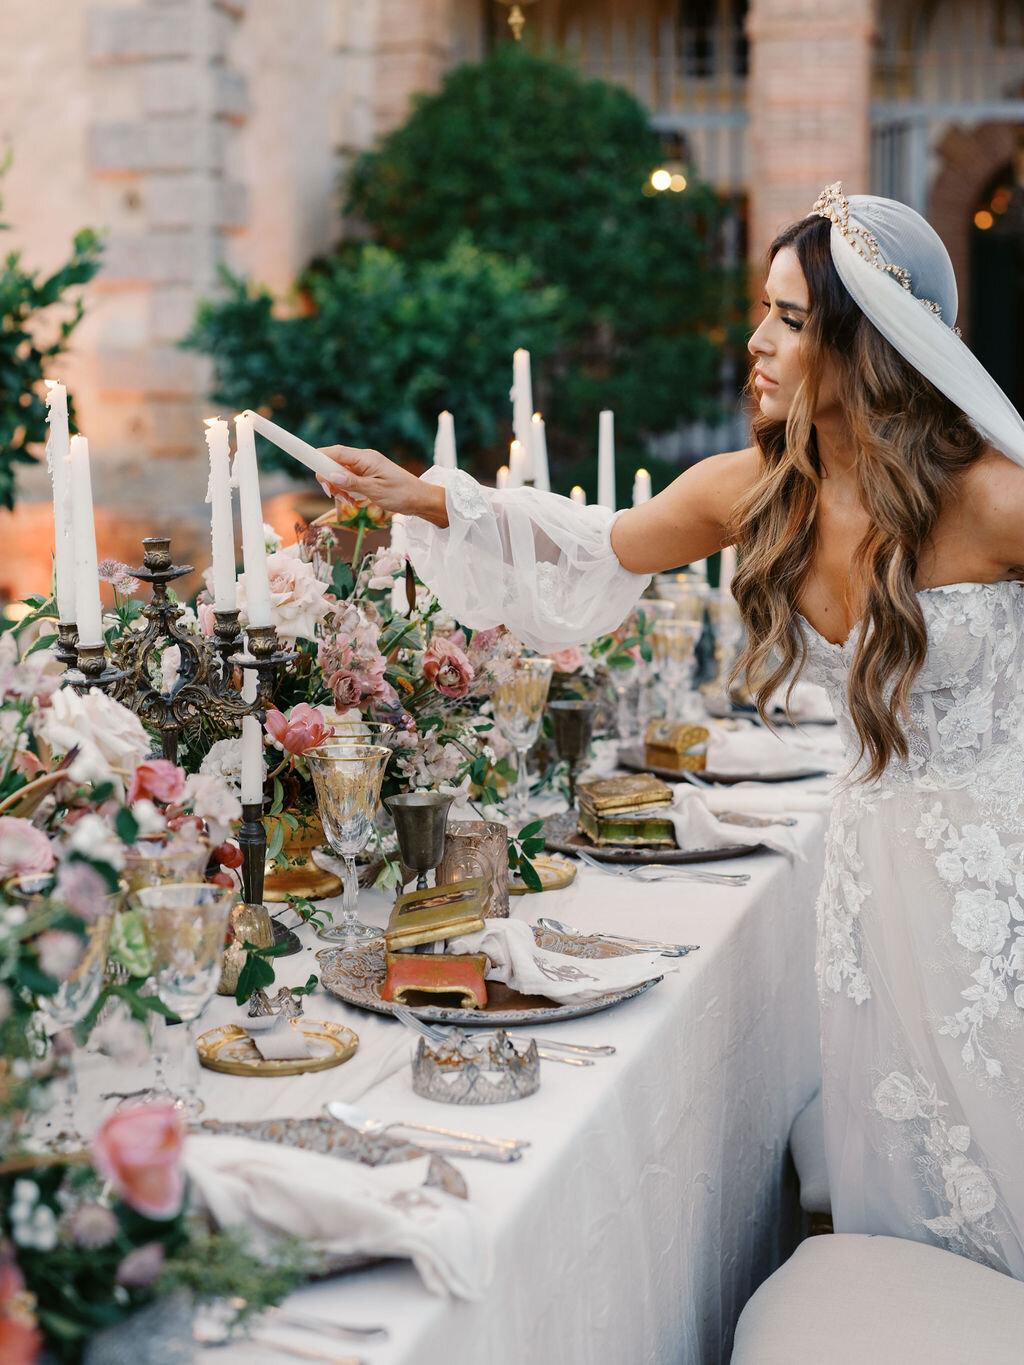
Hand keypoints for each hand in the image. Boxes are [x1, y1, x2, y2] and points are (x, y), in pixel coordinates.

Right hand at [316, 445, 447, 525]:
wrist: (420, 499)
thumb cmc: (401, 494)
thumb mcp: (375, 491)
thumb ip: (352, 483)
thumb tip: (331, 476)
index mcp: (365, 458)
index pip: (335, 452)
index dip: (319, 458)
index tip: (308, 466)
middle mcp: (364, 459)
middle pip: (334, 463)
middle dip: (329, 479)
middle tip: (335, 496)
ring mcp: (366, 467)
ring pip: (340, 473)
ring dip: (339, 488)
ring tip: (351, 501)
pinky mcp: (368, 476)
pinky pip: (349, 480)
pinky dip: (347, 490)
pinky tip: (355, 500)